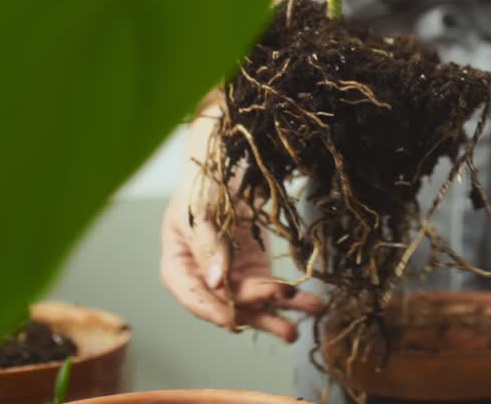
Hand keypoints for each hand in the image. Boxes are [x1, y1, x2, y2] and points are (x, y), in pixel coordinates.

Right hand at [160, 115, 323, 342]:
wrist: (229, 162)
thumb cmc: (204, 183)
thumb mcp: (199, 210)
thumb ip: (207, 246)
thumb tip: (218, 283)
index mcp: (178, 265)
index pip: (192, 296)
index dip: (212, 310)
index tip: (233, 321)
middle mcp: (205, 277)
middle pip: (229, 303)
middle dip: (257, 314)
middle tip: (285, 328)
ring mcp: (231, 275)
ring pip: (254, 302)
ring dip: (278, 313)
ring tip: (299, 329)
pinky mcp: (255, 269)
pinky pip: (272, 288)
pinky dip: (292, 297)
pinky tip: (312, 305)